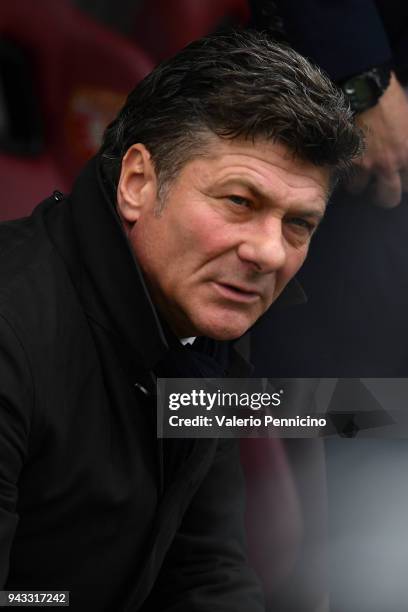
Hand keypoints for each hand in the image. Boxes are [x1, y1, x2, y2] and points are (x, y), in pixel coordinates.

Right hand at [346, 73, 407, 207]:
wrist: (363, 85)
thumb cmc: (388, 97)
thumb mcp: (407, 121)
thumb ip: (405, 143)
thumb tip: (401, 154)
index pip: (407, 186)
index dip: (400, 184)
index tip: (394, 180)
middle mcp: (390, 165)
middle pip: (388, 199)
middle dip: (381, 195)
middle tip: (374, 187)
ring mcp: (366, 165)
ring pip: (359, 190)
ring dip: (356, 182)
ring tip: (352, 170)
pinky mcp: (345, 161)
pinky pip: (340, 177)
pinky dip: (339, 172)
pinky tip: (338, 162)